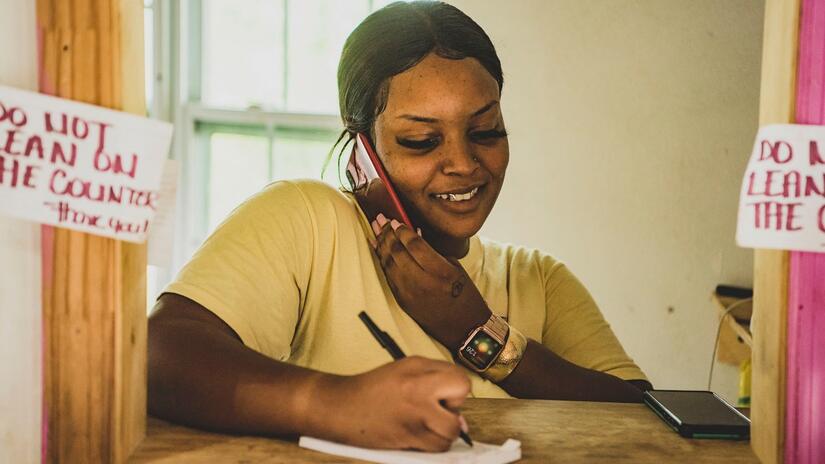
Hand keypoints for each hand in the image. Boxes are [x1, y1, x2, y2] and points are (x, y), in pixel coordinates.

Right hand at [318, 357, 470, 450]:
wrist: (340, 407)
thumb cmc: (372, 390)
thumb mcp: (404, 370)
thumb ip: (435, 382)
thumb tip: (461, 416)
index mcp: (417, 367)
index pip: (460, 377)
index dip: (455, 390)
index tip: (442, 396)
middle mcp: (418, 386)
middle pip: (461, 394)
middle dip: (453, 407)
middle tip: (434, 410)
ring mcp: (414, 412)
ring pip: (452, 428)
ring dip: (443, 431)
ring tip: (425, 425)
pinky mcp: (408, 435)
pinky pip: (438, 447)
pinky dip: (432, 446)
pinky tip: (417, 436)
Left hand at [371, 214, 490, 351]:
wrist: (464, 327)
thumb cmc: (464, 294)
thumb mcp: (454, 268)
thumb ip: (433, 251)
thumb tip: (413, 233)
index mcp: (441, 272)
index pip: (415, 245)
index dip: (403, 231)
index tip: (397, 220)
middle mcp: (423, 282)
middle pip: (398, 252)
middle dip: (387, 233)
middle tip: (381, 219)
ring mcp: (410, 293)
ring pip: (389, 263)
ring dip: (381, 244)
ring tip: (376, 228)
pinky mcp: (403, 301)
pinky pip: (388, 275)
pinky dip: (381, 259)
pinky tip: (376, 247)